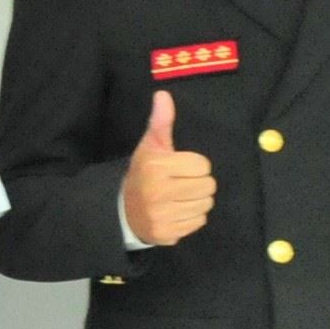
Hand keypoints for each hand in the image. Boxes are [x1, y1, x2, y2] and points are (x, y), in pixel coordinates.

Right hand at [119, 91, 217, 245]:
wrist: (121, 211)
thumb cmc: (142, 174)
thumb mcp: (149, 147)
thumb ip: (160, 122)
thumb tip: (163, 95)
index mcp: (156, 168)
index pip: (203, 166)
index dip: (193, 165)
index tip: (178, 168)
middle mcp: (159, 193)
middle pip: (208, 186)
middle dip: (198, 183)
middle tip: (181, 183)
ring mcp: (163, 216)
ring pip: (205, 205)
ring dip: (197, 200)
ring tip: (180, 197)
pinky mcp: (168, 233)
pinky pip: (198, 221)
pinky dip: (191, 217)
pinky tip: (177, 211)